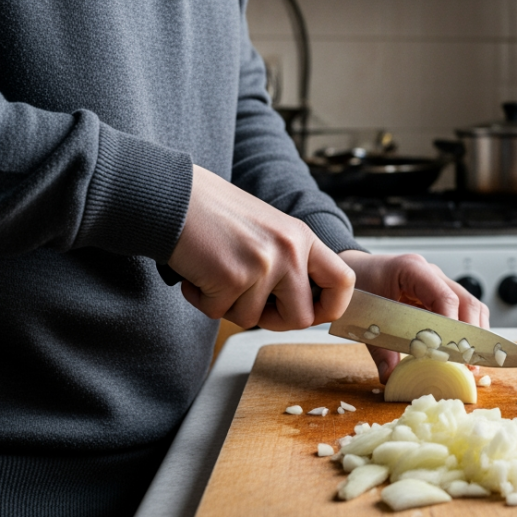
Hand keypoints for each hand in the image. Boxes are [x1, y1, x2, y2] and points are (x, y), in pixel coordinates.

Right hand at [167, 165, 354, 329]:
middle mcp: (289, 250)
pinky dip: (202, 300)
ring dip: (228, 305)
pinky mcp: (232, 277)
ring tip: (214, 274)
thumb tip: (304, 308)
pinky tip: (197, 274)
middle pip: (302, 318)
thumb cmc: (215, 214)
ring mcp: (263, 264)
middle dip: (273, 321)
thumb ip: (289, 262)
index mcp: (302, 237)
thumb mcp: (268, 230)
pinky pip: (219, 313)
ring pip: (252, 320)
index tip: (311, 312)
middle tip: (247, 302)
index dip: (330, 307)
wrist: (173, 196)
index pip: (343, 281)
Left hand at [339, 250, 488, 382]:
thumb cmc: (359, 286)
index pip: (445, 297)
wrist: (353, 272)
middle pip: (466, 301)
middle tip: (466, 363)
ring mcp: (438, 283)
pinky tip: (462, 352)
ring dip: (473, 334)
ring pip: (470, 306)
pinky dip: (467, 332)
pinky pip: (462, 311)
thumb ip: (379, 348)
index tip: (451, 352)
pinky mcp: (439, 296)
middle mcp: (431, 274)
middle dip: (470, 334)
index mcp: (412, 270)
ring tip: (469, 362)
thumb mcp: (365, 316)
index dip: (452, 326)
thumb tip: (391, 376)